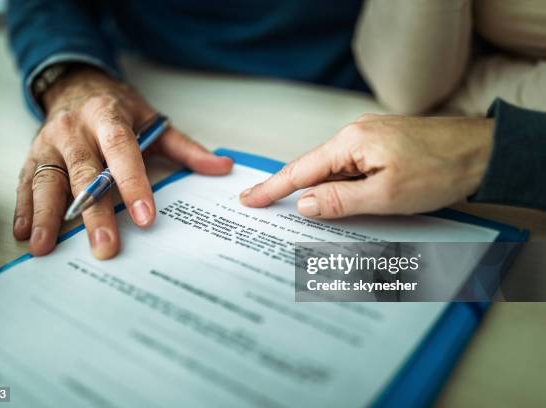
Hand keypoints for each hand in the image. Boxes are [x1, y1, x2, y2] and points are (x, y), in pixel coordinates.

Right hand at [13, 67, 232, 258]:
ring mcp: (49, 143)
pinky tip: (25, 234)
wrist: (77, 85)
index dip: (132, 182)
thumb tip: (222, 168)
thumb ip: (185, 147)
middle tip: (104, 246)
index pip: (121, 150)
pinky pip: (26, 182)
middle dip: (93, 212)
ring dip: (47, 216)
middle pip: (84, 172)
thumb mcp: (152, 119)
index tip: (145, 217)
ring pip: (48, 180)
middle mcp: (74, 129)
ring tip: (46, 248)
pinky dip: (25, 209)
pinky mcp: (33, 155)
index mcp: (108, 117)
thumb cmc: (118, 109)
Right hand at [240, 114, 493, 217]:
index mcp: (351, 142)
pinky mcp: (381, 148)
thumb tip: (304, 204)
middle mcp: (355, 136)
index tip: (249, 198)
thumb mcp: (386, 194)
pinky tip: (336, 201)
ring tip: (300, 212)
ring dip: (318, 192)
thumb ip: (341, 200)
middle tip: (259, 203)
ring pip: (332, 172)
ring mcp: (369, 140)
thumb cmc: (441, 168)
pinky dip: (338, 187)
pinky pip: (350, 170)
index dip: (272, 187)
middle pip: (312, 168)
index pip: (300, 169)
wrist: (483, 152)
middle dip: (287, 189)